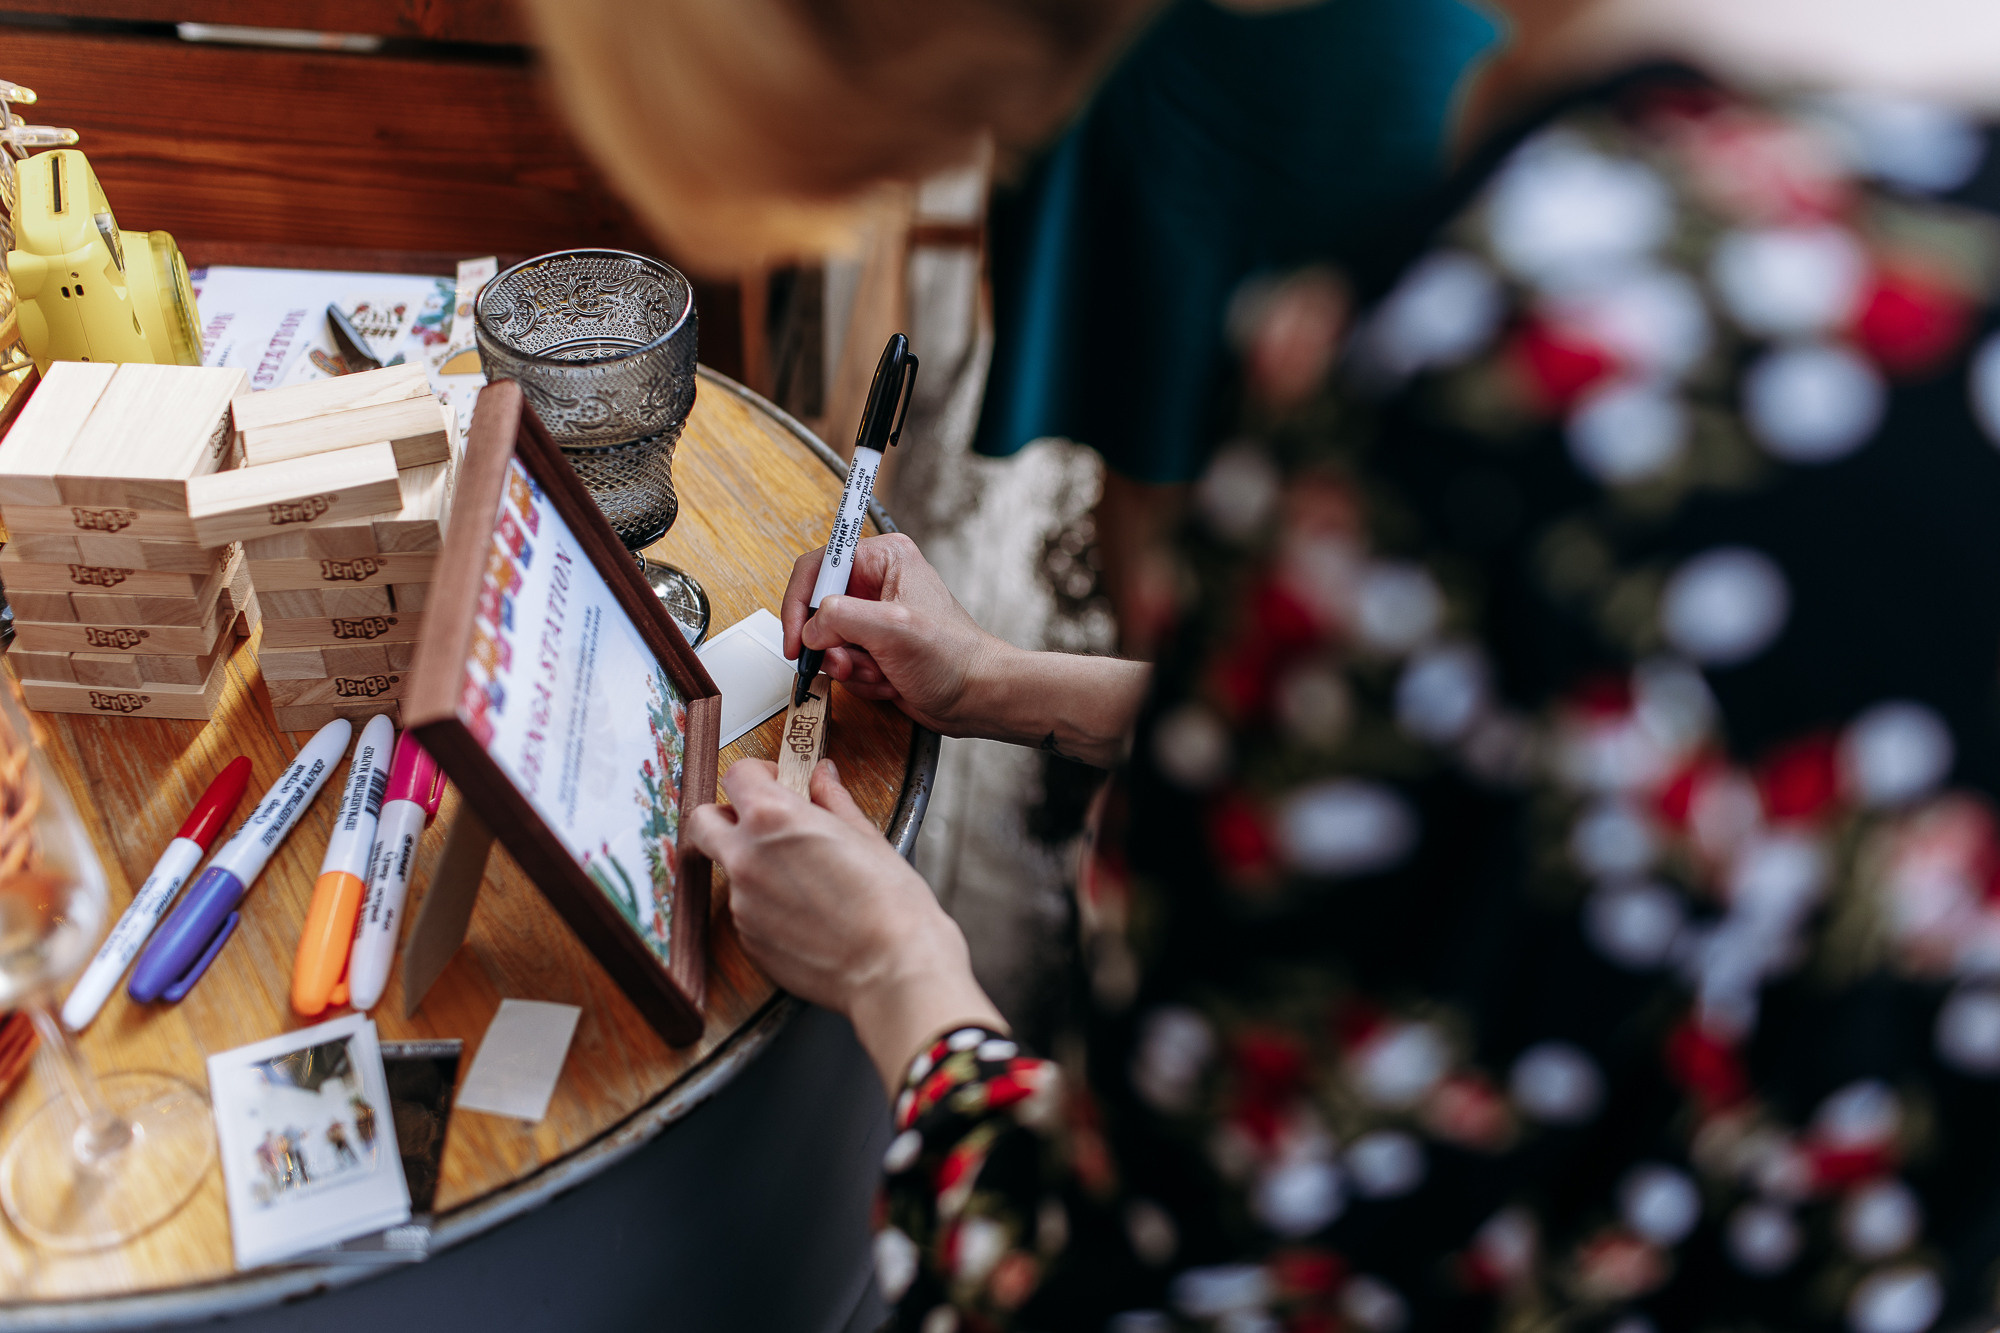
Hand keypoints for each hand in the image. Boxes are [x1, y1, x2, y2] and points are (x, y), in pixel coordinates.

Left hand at [687, 757, 1002, 1089]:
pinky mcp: (747, 939)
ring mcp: (740, 903)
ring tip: (806, 881)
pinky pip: (745, 909)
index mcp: (773, 819)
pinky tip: (807, 914)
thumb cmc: (890, 903)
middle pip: (703, 822)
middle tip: (764, 824)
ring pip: (729, 869)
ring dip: (754, 865)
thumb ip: (833, 800)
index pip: (737, 775)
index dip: (758, 774)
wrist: (892, 970)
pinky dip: (766, 905)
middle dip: (726, 816)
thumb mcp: (866, 836)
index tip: (779, 782)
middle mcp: (745, 857)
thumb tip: (823, 777)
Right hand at [782, 533, 1008, 735]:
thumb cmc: (953, 658)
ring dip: (849, 667)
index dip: (798, 604)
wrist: (977, 698)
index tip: (796, 639)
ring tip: (881, 672)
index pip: (817, 567)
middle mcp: (876, 583)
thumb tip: (810, 629)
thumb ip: (841, 617)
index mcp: (883, 559)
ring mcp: (874, 619)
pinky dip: (860, 679)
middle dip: (831, 645)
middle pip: (817, 610)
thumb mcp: (893, 628)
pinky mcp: (874, 648)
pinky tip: (889, 681)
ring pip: (827, 642)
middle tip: (849, 662)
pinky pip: (843, 663)